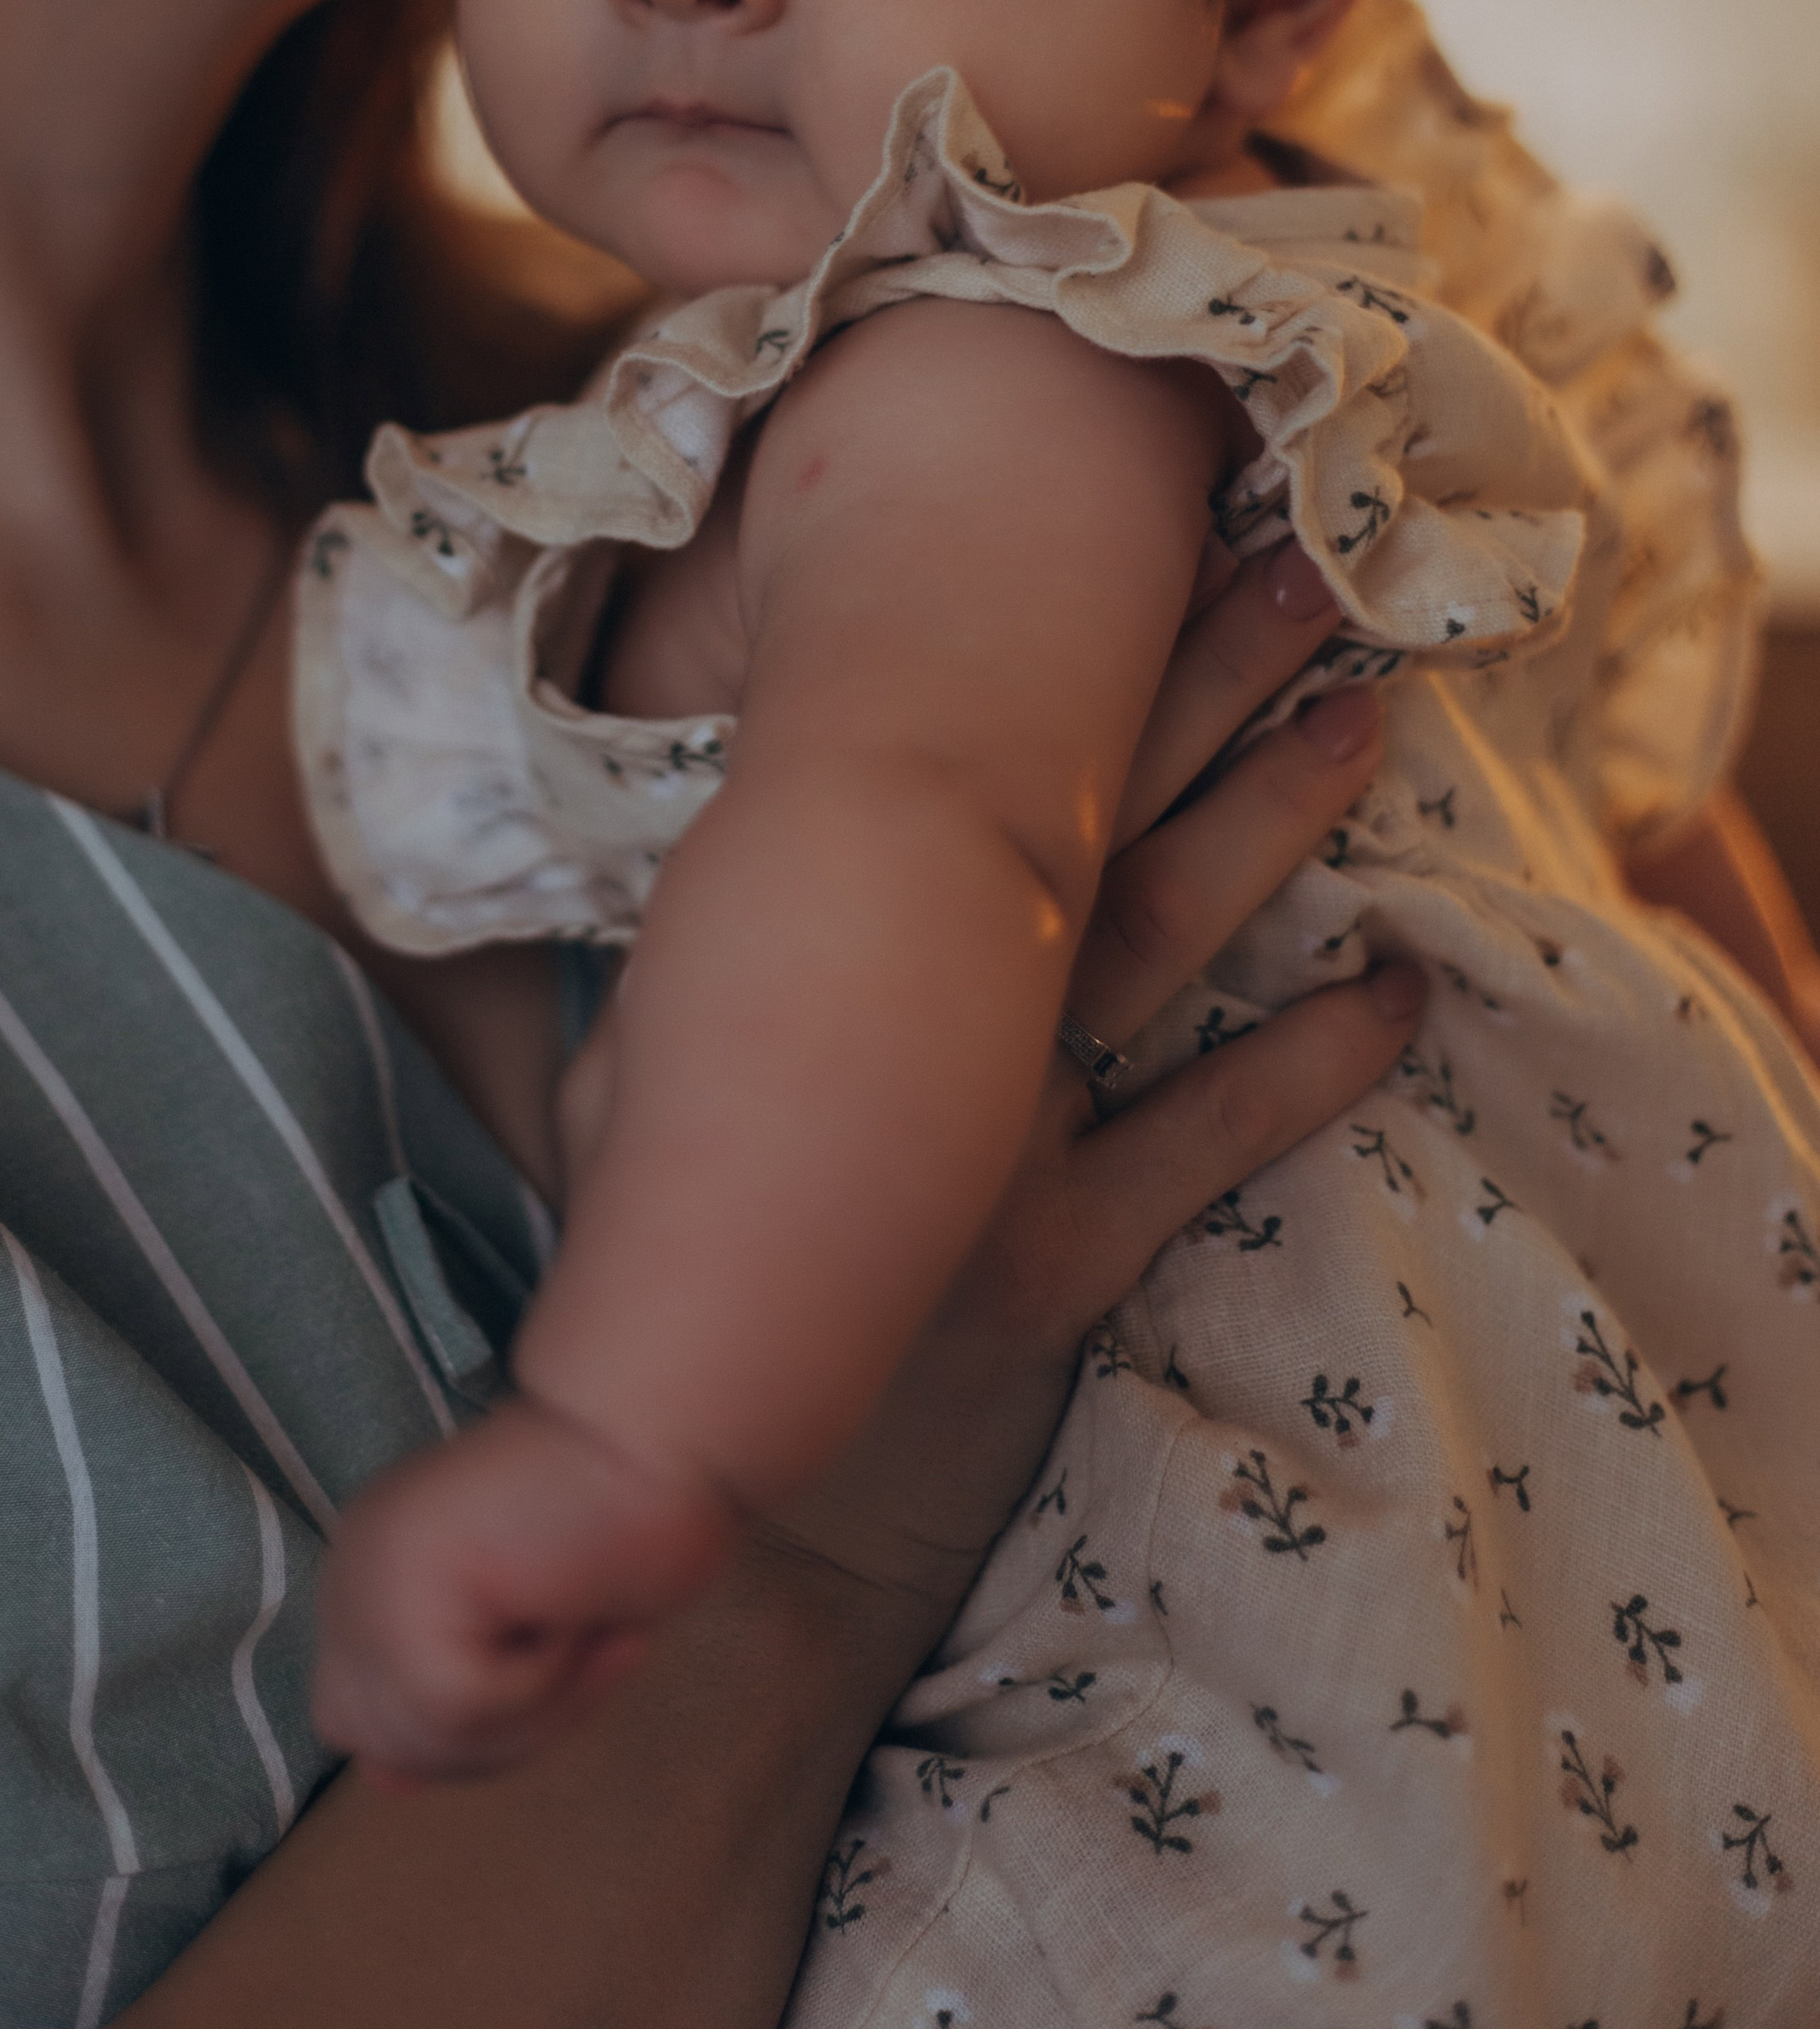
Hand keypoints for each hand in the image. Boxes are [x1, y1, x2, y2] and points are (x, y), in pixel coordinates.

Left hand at [313, 1391, 735, 1780]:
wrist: (657, 1435)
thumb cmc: (617, 1522)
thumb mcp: (521, 1641)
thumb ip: (452, 1698)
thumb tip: (384, 1779)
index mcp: (370, 1573)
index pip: (365, 1718)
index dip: (455, 1732)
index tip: (546, 1666)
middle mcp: (351, 1570)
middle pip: (386, 1744)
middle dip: (494, 1733)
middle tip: (580, 1655)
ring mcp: (368, 1576)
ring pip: (428, 1740)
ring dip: (533, 1707)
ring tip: (588, 1628)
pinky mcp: (403, 1592)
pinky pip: (465, 1707)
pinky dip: (542, 1679)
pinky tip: (575, 1608)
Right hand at [759, 541, 1416, 1624]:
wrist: (719, 1499)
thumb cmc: (679, 1272)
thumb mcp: (628, 1099)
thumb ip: (664, 975)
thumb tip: (668, 828)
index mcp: (829, 957)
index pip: (949, 760)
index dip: (1047, 646)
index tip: (1121, 530)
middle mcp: (930, 1023)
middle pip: (1088, 803)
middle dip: (1195, 677)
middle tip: (1297, 566)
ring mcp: (1007, 1131)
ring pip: (1161, 929)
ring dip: (1267, 814)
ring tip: (1359, 706)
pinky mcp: (1066, 1248)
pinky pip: (1208, 1137)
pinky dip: (1307, 1067)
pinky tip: (1400, 992)